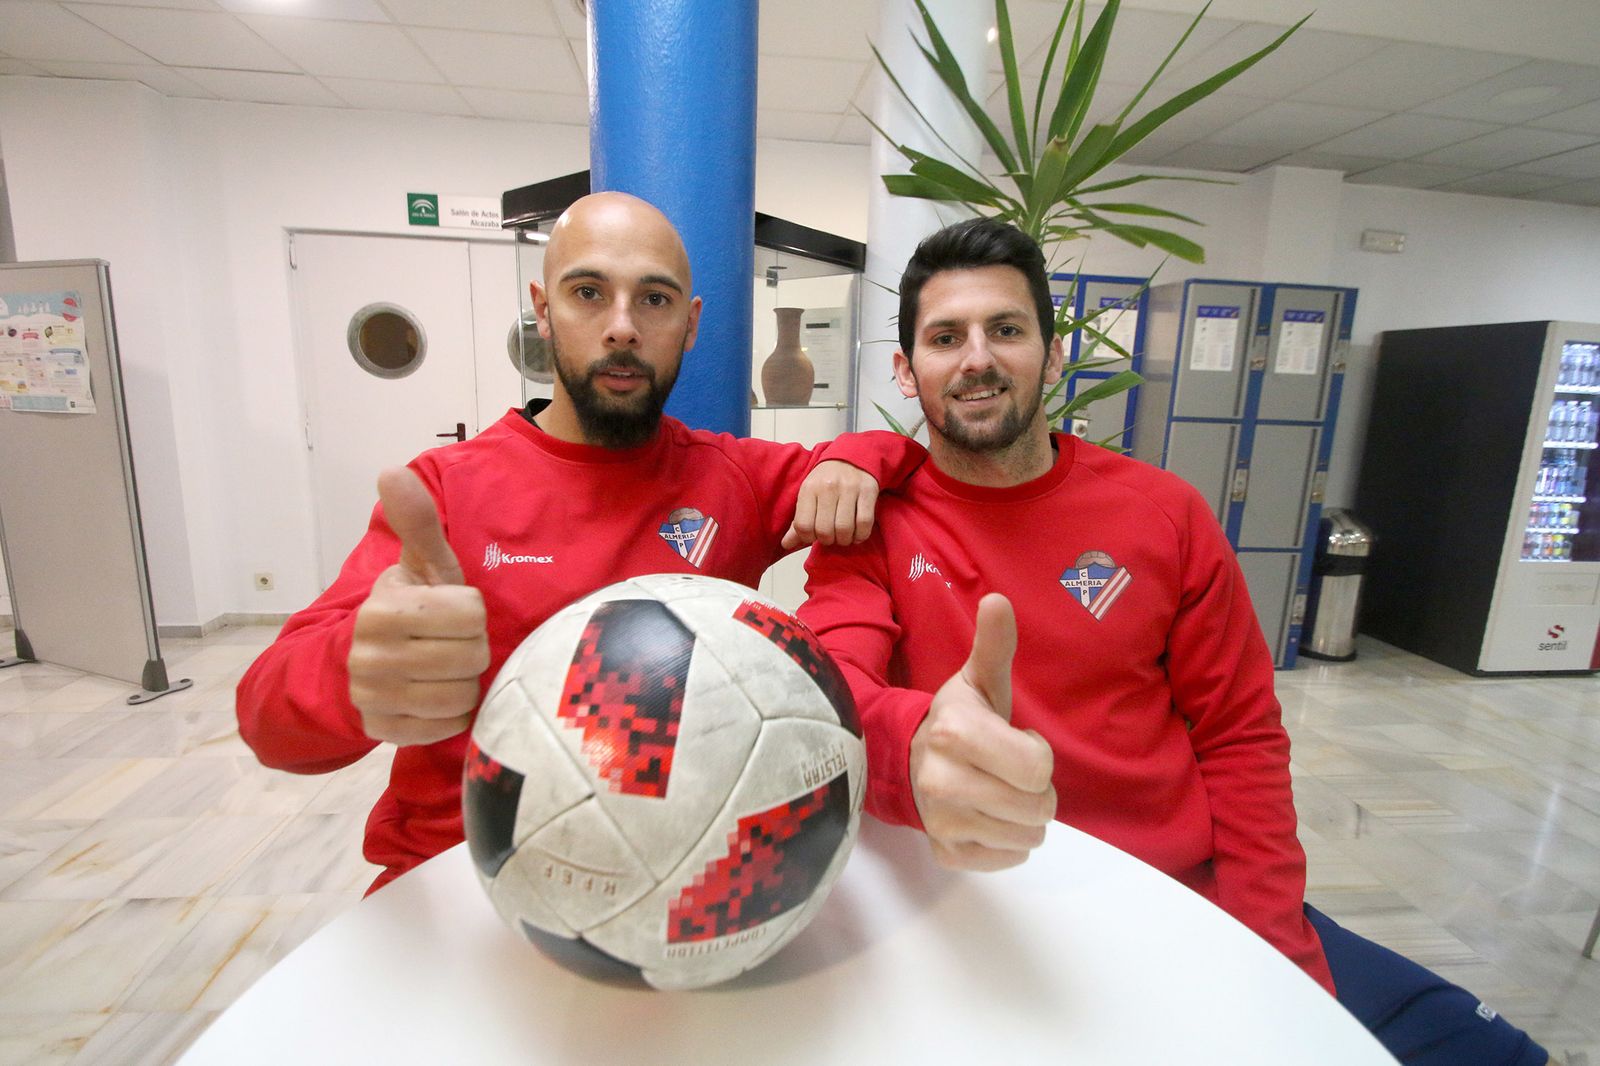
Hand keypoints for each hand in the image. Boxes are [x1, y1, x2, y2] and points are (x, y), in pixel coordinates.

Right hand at [348, 468, 489, 745]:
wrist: (361, 662)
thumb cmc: (411, 608)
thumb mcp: (420, 565)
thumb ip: (418, 523)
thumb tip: (392, 470)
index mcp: (384, 609)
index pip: (471, 613)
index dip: (471, 612)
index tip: (452, 612)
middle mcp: (371, 655)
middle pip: (470, 656)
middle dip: (470, 648)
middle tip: (450, 642)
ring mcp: (373, 697)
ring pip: (461, 695)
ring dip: (463, 682)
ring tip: (445, 668)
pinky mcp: (382, 730)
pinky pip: (446, 726)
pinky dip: (451, 714)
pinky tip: (435, 695)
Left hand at [782, 459, 878, 549]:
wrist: (851, 457)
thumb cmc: (826, 482)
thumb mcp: (808, 496)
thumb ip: (798, 522)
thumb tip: (786, 544)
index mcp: (809, 488)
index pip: (803, 525)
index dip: (808, 538)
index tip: (815, 536)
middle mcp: (828, 487)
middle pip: (824, 530)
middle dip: (828, 541)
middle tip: (831, 537)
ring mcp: (849, 488)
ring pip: (845, 529)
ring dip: (844, 540)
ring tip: (844, 536)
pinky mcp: (868, 491)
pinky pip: (864, 522)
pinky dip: (861, 535)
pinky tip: (857, 534)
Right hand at [910, 593, 1055, 870]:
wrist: (909, 761)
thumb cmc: (960, 720)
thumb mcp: (978, 681)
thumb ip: (993, 646)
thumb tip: (998, 600)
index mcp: (955, 734)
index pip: (1038, 770)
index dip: (1036, 756)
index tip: (1015, 743)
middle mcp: (943, 782)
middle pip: (1038, 808)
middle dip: (1035, 790)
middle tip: (1008, 771)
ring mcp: (943, 822)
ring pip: (1028, 836)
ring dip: (1023, 816)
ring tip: (997, 791)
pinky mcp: (947, 854)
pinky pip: (1007, 859)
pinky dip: (1006, 842)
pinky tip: (987, 817)